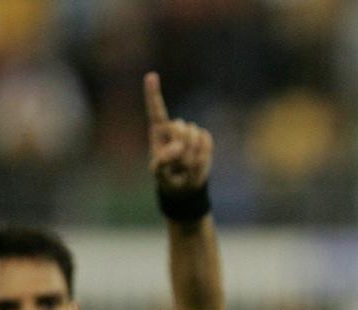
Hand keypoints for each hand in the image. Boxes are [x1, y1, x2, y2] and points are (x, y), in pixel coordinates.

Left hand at [143, 71, 211, 191]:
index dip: (153, 93)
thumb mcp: (159, 174)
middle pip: (180, 128)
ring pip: (195, 136)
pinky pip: (207, 141)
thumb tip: (178, 146)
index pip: (155, 110)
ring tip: (186, 165)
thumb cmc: (168, 177)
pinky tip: (197, 160)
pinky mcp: (204, 138)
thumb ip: (163, 160)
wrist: (186, 186)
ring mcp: (190, 132)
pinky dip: (204, 154)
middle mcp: (174, 127)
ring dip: (192, 155)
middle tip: (178, 164)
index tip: (151, 75)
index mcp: (158, 132)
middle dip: (182, 148)